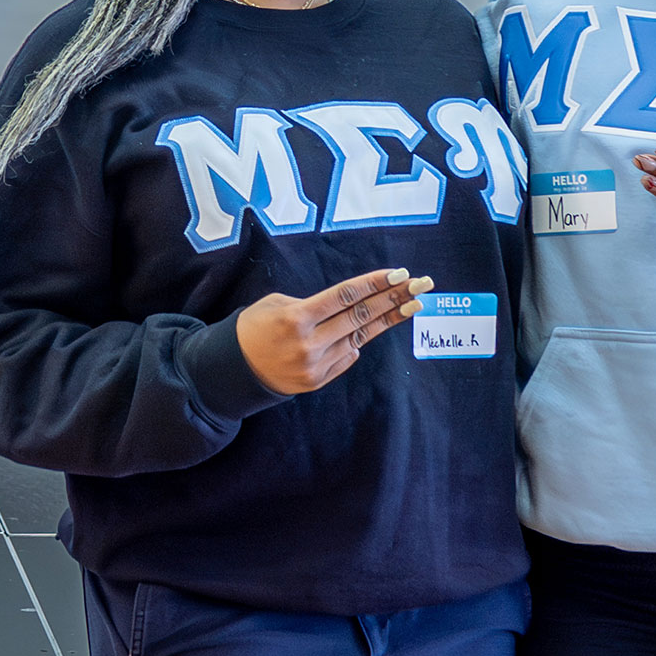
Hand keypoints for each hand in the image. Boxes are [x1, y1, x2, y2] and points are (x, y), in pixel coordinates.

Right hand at [234, 268, 433, 395]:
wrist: (235, 370)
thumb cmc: (253, 327)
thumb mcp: (276, 304)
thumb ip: (313, 306)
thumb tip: (347, 309)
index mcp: (297, 318)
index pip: (345, 296)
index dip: (375, 284)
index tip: (400, 274)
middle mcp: (311, 343)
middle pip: (360, 317)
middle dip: (393, 299)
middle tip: (421, 286)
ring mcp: (317, 365)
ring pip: (358, 337)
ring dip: (386, 320)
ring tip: (412, 306)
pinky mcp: (319, 380)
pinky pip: (346, 356)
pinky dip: (356, 341)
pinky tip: (370, 328)